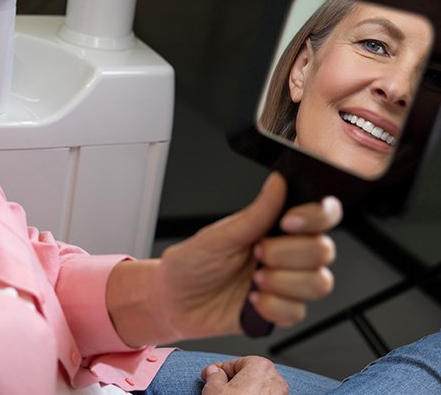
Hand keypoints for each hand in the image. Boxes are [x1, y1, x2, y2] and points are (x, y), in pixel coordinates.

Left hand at [106, 172, 341, 345]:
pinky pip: (298, 313)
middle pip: (323, 250)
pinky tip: (251, 300)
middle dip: (288, 255)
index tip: (288, 223)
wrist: (173, 301)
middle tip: (256, 254)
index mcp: (274, 227)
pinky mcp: (280, 311)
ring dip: (283, 283)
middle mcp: (287, 253)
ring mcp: (286, 283)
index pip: (320, 216)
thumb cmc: (191, 263)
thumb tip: (278, 183)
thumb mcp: (219, 236)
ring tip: (253, 281)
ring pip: (319, 283)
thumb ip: (255, 214)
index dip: (315, 217)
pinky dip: (273, 307)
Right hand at [201, 356, 288, 394]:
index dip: (219, 370)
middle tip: (218, 390)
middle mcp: (275, 380)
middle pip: (248, 376)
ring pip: (257, 390)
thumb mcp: (213, 390)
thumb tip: (213, 372)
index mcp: (260, 366)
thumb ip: (213, 376)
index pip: (235, 363)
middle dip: (233, 382)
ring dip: (244, 394)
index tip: (209, 375)